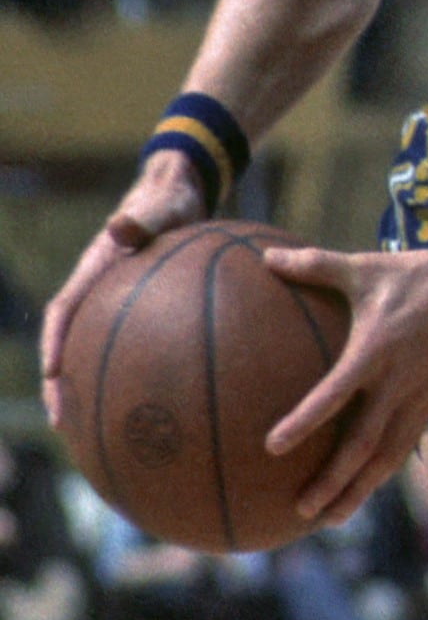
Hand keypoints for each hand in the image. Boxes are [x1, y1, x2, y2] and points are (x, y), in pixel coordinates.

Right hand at [42, 151, 210, 427]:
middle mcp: (101, 289)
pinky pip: (136, 344)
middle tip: (64, 423)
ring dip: (95, 386)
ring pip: (99, 349)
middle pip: (72, 342)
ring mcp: (119, 300)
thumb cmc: (172, 197)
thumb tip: (120, 226)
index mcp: (96, 268)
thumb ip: (144, 217)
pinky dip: (140, 371)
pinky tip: (165, 401)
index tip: (52, 376)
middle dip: (62, 383)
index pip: (65, 311)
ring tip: (100, 428)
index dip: (54, 343)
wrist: (184, 191)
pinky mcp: (145, 307)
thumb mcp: (163, 204)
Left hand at [260, 244, 427, 525]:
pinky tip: (361, 487)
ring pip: (387, 457)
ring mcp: (419, 398)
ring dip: (358, 490)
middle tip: (301, 511)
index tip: (273, 447)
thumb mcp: (368, 266)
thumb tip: (266, 257)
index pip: (335, 394)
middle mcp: (397, 384)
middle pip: (364, 446)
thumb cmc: (425, 274)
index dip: (305, 422)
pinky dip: (380, 471)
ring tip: (329, 518)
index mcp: (375, 351)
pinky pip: (403, 445)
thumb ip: (315, 265)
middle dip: (333, 482)